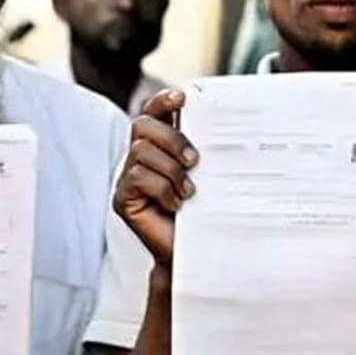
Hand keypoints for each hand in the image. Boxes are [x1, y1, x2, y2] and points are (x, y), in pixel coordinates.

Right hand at [113, 89, 197, 265]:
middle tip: (195, 160)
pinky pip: (137, 178)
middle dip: (171, 137)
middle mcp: (140, 159)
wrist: (196, 257)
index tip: (183, 97)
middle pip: (143, 125)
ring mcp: (128, 178)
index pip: (153, 113)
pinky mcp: (123, 199)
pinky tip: (177, 204)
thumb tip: (232, 125)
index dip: (163, 101)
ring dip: (170, 169)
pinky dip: (161, 188)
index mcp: (160, 147)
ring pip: (140, 151)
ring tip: (189, 190)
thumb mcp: (211, 178)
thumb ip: (209, 153)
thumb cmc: (206, 216)